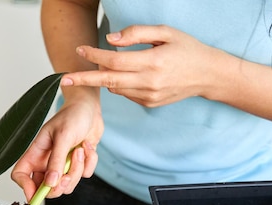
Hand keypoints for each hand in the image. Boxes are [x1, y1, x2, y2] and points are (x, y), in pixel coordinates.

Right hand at [11, 90, 102, 200]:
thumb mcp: (63, 136)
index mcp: (35, 153)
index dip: (24, 187)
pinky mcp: (77, 165)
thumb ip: (56, 160)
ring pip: (67, 185)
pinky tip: (87, 147)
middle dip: (60, 185)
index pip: (20, 174)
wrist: (90, 109)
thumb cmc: (72, 116)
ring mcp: (62, 165)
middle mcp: (47, 162)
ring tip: (80, 150)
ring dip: (77, 169)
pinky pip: (83, 175)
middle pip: (46, 189)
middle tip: (68, 176)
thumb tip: (50, 183)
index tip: (35, 194)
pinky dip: (89, 163)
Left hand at [61, 24, 224, 106]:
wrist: (208, 76)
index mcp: (152, 62)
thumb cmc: (187, 49)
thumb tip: (110, 39)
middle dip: (84, 79)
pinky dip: (119, 83)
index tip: (80, 49)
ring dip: (103, 78)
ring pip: (115, 88)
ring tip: (99, 67)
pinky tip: (125, 74)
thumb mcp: (165, 32)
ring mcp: (148, 96)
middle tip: (64, 80)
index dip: (94, 55)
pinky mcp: (148, 103)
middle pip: (108, 80)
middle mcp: (148, 82)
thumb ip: (136, 34)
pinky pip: (125, 93)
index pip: (114, 60)